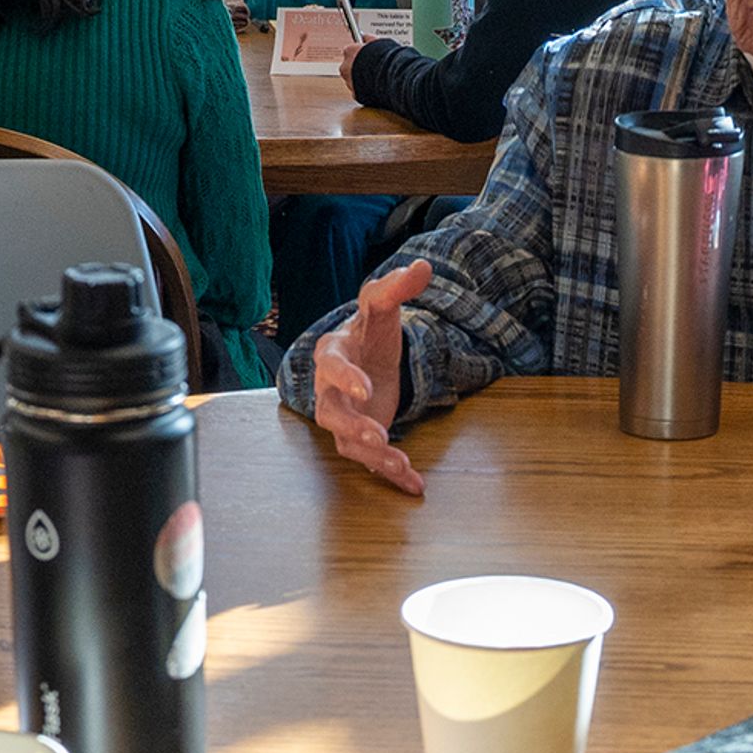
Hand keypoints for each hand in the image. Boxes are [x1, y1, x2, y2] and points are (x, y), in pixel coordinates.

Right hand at [310, 258, 431, 495]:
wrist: (367, 356)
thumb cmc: (369, 331)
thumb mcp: (382, 307)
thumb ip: (396, 288)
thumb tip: (421, 267)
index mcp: (332, 353)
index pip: (332, 366)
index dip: (345, 379)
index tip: (364, 389)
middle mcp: (330, 390)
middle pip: (330, 413)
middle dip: (353, 426)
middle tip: (378, 436)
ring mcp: (343, 417)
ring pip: (347, 442)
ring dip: (372, 455)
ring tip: (400, 465)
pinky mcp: (359, 437)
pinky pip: (370, 459)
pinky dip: (391, 474)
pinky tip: (414, 484)